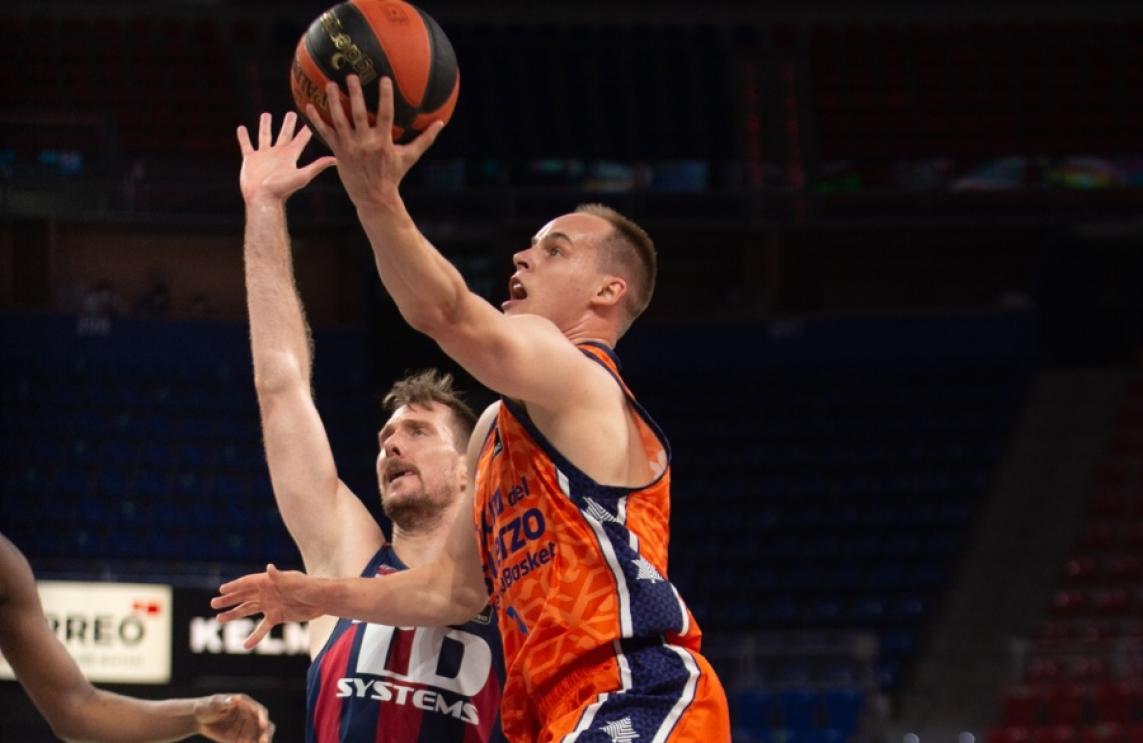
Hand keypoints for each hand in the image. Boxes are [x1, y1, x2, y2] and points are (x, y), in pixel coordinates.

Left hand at [193, 693, 273, 742]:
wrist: (199, 718)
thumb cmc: (207, 706)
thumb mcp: (214, 703)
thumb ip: (224, 702)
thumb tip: (236, 698)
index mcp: (247, 704)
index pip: (259, 711)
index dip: (263, 718)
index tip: (262, 726)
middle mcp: (250, 716)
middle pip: (264, 725)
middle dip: (266, 733)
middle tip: (264, 741)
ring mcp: (246, 727)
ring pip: (259, 736)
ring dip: (260, 741)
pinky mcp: (241, 738)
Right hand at [211, 564, 323, 649]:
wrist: (323, 600)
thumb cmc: (310, 587)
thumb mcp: (294, 581)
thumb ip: (279, 577)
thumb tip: (269, 568)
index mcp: (269, 581)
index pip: (248, 582)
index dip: (234, 586)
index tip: (221, 590)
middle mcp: (267, 592)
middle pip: (244, 595)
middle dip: (229, 600)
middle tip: (213, 604)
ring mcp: (271, 605)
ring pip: (249, 610)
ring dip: (235, 614)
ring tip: (219, 619)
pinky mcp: (277, 616)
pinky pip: (262, 628)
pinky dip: (255, 636)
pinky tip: (246, 645)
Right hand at [238, 112, 335, 204]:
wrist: (263, 199)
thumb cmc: (283, 189)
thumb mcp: (302, 175)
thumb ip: (317, 166)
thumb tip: (336, 159)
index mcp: (291, 155)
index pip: (301, 138)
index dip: (307, 128)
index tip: (311, 116)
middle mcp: (278, 154)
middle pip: (285, 134)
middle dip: (288, 123)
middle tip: (292, 112)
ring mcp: (264, 156)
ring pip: (265, 136)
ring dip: (265, 125)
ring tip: (266, 115)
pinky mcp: (250, 159)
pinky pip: (246, 145)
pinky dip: (243, 137)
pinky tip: (241, 128)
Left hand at [306, 75, 443, 207]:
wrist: (374, 198)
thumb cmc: (393, 175)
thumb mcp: (410, 157)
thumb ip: (425, 139)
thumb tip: (441, 123)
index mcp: (383, 142)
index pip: (385, 114)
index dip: (384, 97)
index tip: (383, 79)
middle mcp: (365, 143)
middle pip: (358, 113)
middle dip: (354, 93)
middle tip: (351, 75)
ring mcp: (350, 147)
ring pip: (339, 120)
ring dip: (333, 101)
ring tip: (329, 84)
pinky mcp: (338, 152)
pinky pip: (326, 133)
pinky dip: (317, 120)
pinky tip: (309, 105)